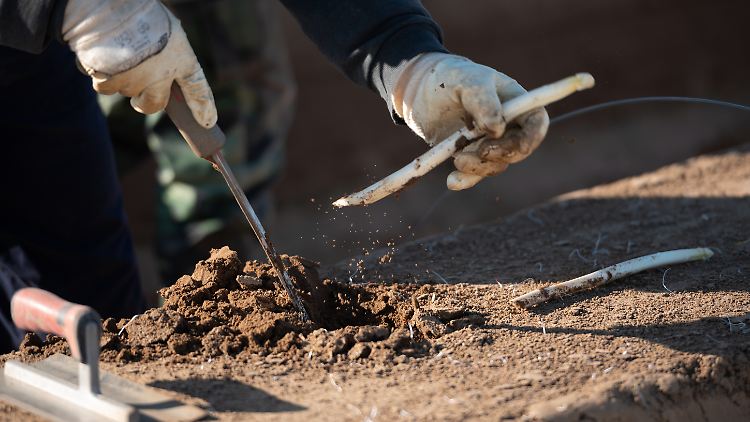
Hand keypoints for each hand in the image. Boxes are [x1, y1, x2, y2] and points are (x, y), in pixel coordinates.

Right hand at [63, 0, 216, 127]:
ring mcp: (135, 81)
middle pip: (154, 105)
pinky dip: (99, 74)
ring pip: (126, 91)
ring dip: (120, 78)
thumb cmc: (138, 10)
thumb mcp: (166, 27)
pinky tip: (99, 55)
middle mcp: (161, 76)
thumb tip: (162, 73)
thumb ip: (167, 51)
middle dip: (145, 103)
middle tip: (138, 95)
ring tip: (116, 53)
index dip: (204, 108)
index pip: (198, 90)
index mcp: (181, 58)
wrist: (106, 5)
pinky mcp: (108, 82)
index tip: (207, 122)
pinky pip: (103, 86)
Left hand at [391, 53, 548, 188]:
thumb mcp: (466, 82)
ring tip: (457, 159)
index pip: (536, 122)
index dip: (533, 137)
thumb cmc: (450, 78)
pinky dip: (465, 179)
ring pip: (496, 164)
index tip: (518, 147)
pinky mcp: (470, 154)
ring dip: (479, 167)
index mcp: (514, 102)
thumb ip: (483, 101)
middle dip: (503, 154)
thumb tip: (497, 129)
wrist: (421, 92)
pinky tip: (453, 181)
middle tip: (481, 151)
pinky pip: (474, 173)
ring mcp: (489, 142)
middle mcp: (507, 125)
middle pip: (519, 148)